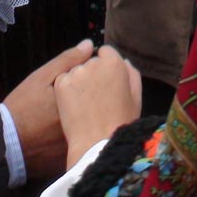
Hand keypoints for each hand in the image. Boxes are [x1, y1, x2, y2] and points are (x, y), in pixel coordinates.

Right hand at [3, 40, 95, 178]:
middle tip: (77, 96)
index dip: (95, 78)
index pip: (102, 83)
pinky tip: (70, 129)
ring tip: (69, 112)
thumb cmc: (23, 106)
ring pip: (95, 123)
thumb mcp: (42, 77)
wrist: (6, 142)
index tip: (85, 77)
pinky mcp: (73, 155)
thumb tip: (89, 45)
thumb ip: (68, 60)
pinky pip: (86, 140)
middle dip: (95, 97)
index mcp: (81, 99)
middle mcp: (85, 121)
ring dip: (91, 114)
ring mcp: (81, 140)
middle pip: (101, 104)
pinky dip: (83, 133)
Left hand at [55, 45, 141, 168]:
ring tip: (84, 105)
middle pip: (90, 62)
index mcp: (115, 63)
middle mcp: (94, 63)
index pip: (106, 52)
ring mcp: (76, 72)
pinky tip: (72, 107)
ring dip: (78, 82)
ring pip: (75, 71)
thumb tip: (123, 60)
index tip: (104, 82)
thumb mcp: (135, 98)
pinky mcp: (61, 83)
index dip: (105, 67)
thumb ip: (131, 74)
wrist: (96, 144)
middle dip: (91, 75)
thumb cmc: (120, 124)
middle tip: (95, 97)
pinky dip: (65, 91)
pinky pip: (62, 81)